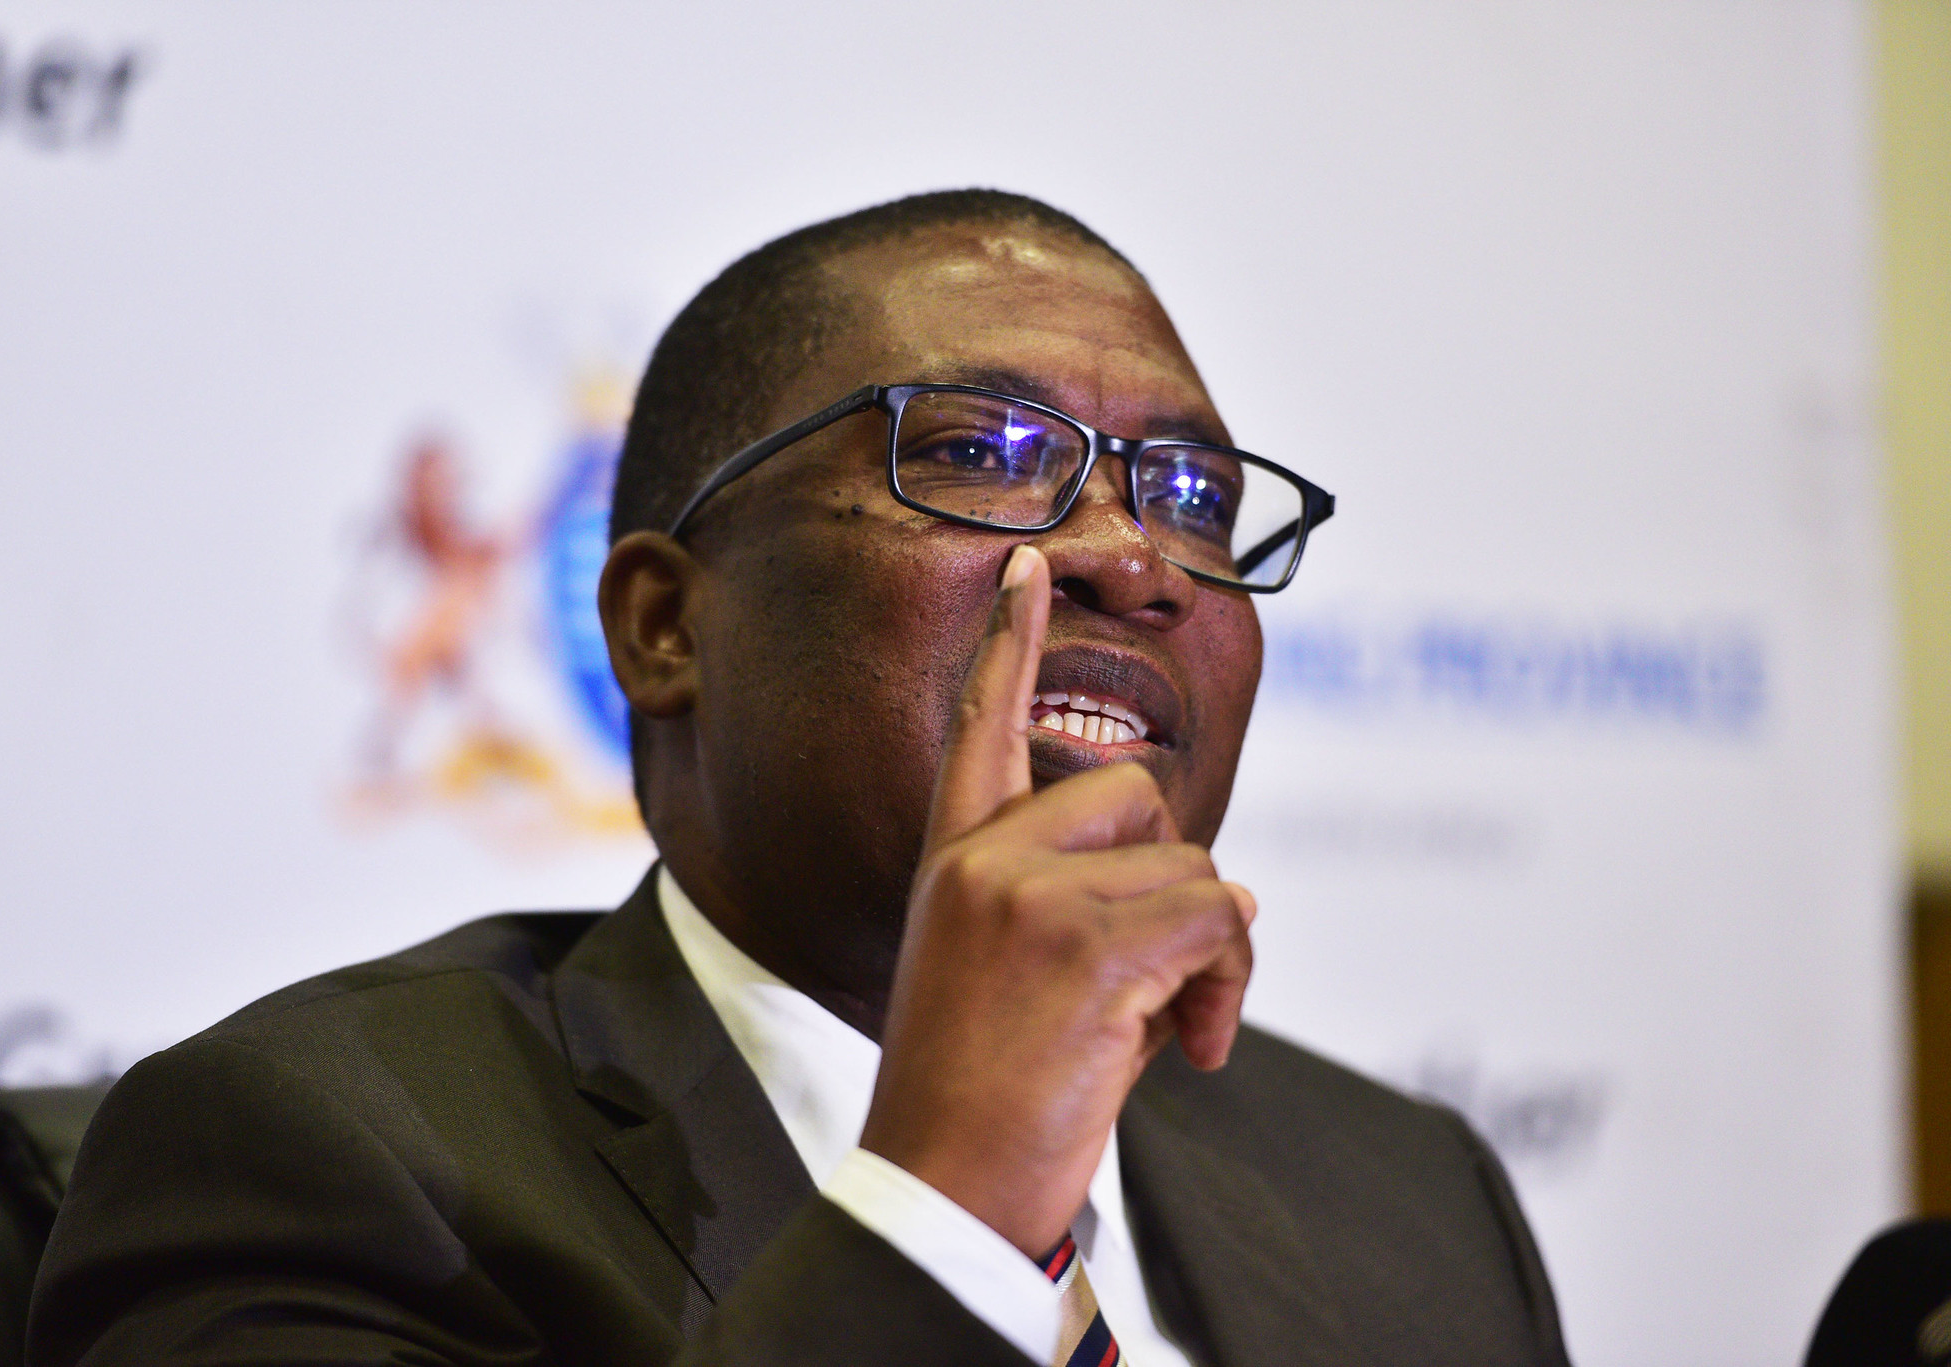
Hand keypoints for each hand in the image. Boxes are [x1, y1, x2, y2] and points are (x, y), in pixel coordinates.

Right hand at [859, 544, 1256, 1258]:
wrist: (940, 1185)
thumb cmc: (977, 1092)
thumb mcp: (999, 973)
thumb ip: (1076, 905)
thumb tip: (1224, 896)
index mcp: (954, 860)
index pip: (980, 724)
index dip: (1009, 643)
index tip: (1029, 566)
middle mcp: (985, 860)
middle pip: (1142, 797)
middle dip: (1180, 884)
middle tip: (1164, 979)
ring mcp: (1032, 897)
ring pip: (1199, 871)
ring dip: (1213, 959)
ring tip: (1168, 1033)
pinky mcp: (1087, 945)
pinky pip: (1220, 923)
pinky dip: (1230, 988)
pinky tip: (1192, 1051)